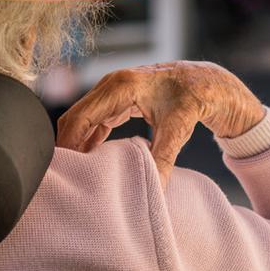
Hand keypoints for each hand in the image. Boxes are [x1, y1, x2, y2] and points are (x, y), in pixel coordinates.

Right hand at [56, 61, 264, 187]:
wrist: (206, 81)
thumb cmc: (193, 98)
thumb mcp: (178, 129)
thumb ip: (162, 158)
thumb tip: (155, 189)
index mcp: (120, 87)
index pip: (79, 118)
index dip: (67, 144)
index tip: (64, 169)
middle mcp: (110, 85)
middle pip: (74, 117)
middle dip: (66, 145)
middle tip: (63, 174)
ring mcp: (111, 91)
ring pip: (81, 118)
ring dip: (75, 142)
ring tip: (74, 169)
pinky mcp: (116, 99)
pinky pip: (93, 120)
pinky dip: (88, 138)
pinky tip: (89, 158)